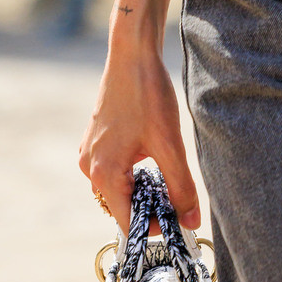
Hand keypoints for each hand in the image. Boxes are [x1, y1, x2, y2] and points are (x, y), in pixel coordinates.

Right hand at [78, 20, 200, 234]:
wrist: (132, 55)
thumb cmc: (148, 96)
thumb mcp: (170, 145)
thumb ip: (182, 187)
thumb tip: (191, 221)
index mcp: (104, 173)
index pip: (128, 222)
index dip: (155, 227)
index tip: (180, 221)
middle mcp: (91, 166)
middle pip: (122, 206)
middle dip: (150, 208)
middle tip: (179, 199)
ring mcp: (90, 152)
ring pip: (119, 188)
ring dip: (143, 190)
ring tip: (169, 176)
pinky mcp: (96, 140)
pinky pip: (114, 169)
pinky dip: (134, 173)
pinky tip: (154, 157)